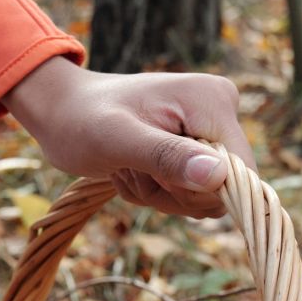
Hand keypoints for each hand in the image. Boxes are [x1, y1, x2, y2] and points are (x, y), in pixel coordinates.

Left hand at [3, 57, 255, 217]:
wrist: (61, 112)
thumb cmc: (81, 119)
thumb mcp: (117, 140)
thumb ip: (166, 157)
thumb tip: (218, 177)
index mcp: (213, 102)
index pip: (240, 174)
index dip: (197, 192)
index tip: (153, 175)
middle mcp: (220, 114)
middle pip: (219, 191)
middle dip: (170, 193)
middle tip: (131, 168)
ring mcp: (208, 133)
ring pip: (200, 198)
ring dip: (157, 194)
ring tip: (127, 166)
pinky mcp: (194, 150)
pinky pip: (186, 195)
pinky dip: (153, 192)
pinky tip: (130, 168)